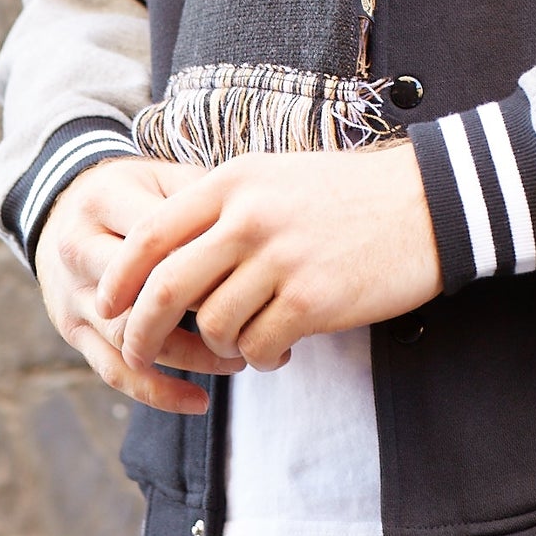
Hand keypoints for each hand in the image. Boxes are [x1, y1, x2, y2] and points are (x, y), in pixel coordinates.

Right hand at [35, 156, 246, 412]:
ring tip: (240, 357)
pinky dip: (157, 392)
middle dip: (203, 306)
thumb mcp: (160, 176)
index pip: (160, 237)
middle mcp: (79, 248)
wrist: (62, 206)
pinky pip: (112, 372)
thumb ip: (200, 195)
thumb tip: (255, 222)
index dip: (210, 255)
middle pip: (142, 288)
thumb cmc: (132, 191)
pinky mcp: (72, 331)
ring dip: (191, 355)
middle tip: (255, 313)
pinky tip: (199, 401)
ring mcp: (72, 295)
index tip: (257, 268)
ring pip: (130, 337)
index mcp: (105, 200)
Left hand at [95, 143, 441, 375]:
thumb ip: (221, 210)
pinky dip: (260, 358)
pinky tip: (280, 348)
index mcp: (234, 181)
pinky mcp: (314, 298)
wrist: (427, 202)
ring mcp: (282, 258)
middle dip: (143, 330)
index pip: (150, 233)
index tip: (108, 305)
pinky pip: (258, 347)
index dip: (119, 277)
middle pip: (167, 287)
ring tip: (244, 341)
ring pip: (214, 325)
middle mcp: (249, 216)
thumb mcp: (275, 178)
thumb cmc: (347, 194)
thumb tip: (165, 263)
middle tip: (140, 351)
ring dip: (219, 347)